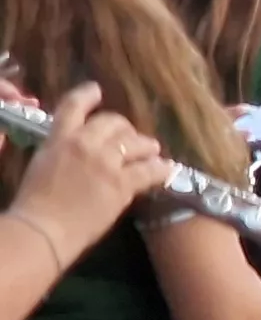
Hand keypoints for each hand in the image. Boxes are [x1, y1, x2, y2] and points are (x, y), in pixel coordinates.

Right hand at [4, 83, 171, 255]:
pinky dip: (161, 169)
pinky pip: (150, 170)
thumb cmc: (35, 202)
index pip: (74, 105)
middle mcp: (85, 143)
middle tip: (130, 138)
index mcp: (59, 138)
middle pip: (114, 122)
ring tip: (151, 151)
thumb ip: (61, 150)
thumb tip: (75, 148)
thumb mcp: (42, 164)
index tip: (97, 90)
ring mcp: (106, 162)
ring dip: (145, 145)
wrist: (44, 229)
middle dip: (124, 128)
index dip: (87, 95)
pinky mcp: (123, 183)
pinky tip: (167, 169)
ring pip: (136, 143)